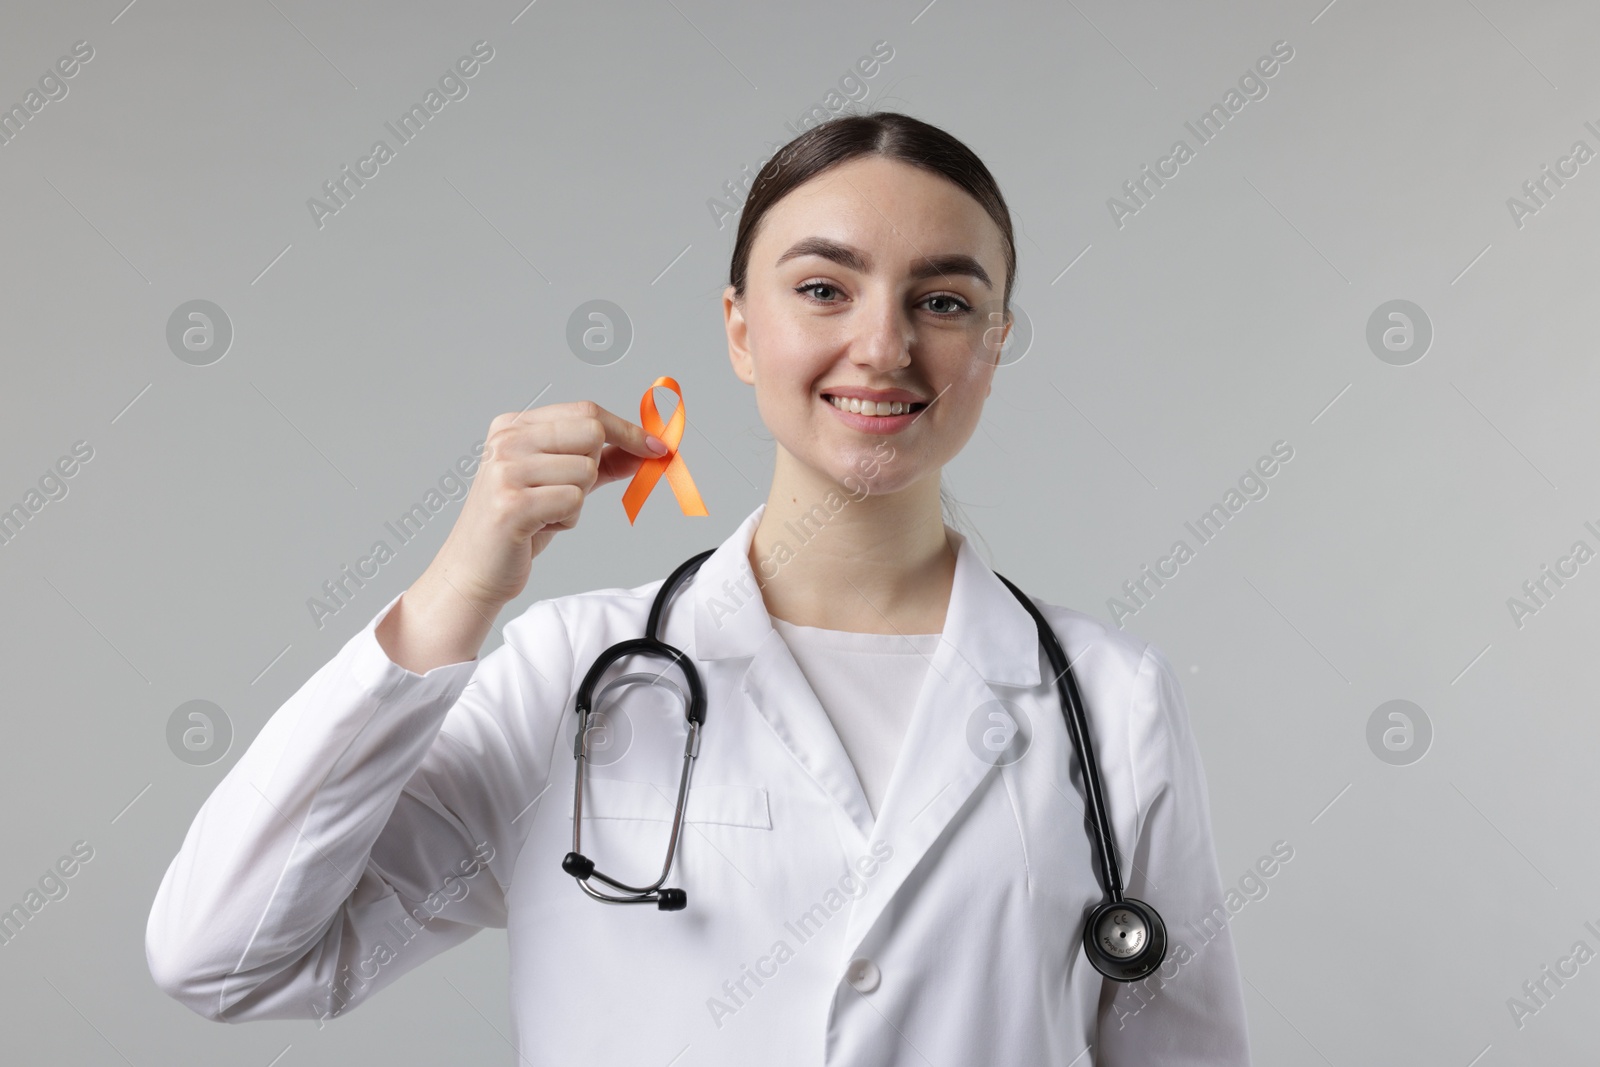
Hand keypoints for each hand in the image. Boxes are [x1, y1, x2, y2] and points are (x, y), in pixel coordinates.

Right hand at [423, 401, 667, 608]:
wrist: (474, 570)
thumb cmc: (517, 526)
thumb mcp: (559, 483)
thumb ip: (601, 462)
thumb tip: (646, 449)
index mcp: (513, 426)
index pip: (585, 412)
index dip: (627, 429)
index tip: (655, 446)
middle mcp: (506, 441)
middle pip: (591, 432)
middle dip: (595, 467)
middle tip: (568, 492)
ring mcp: (506, 470)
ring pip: (586, 471)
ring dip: (577, 501)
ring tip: (545, 514)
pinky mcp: (512, 503)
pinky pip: (574, 501)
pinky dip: (567, 520)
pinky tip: (540, 527)